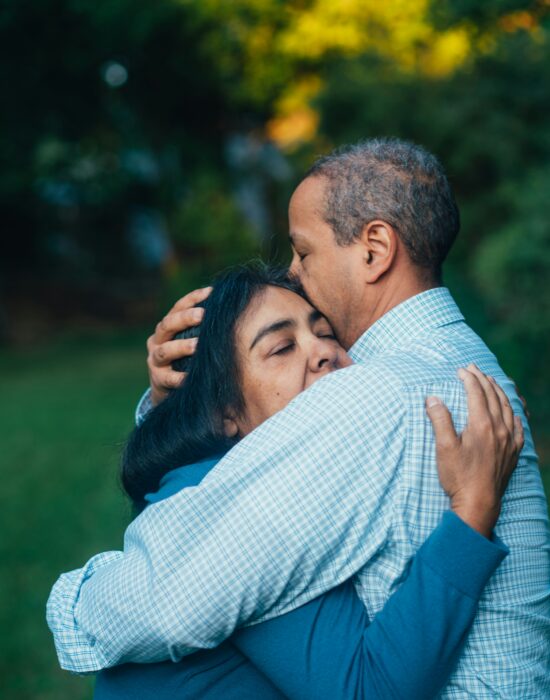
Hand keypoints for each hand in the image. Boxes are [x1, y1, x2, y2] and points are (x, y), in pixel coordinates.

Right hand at [146, 286, 211, 405]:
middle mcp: (157, 340)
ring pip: (165, 350)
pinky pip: (168, 378)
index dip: (192, 298)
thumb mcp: (189, 341)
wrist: (166, 388)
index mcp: (166, 327)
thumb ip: (201, 327)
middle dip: (185, 318)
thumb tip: (228, 308)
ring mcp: (155, 360)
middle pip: (167, 325)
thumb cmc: (185, 359)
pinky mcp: (158, 379)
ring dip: (182, 346)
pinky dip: (180, 377)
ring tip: (197, 345)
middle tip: (203, 315)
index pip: (177, 308)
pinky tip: (191, 376)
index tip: (210, 292)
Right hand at [426, 364, 524, 537]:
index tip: (460, 370)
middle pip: (493, 396)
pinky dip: (514, 413)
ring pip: (507, 408)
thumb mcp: (444, 447)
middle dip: (483, 379)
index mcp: (482, 425)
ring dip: (499, 392)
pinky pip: (519, 427)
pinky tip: (512, 412)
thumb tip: (432, 399)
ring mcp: (510, 441)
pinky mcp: (514, 452)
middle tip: (473, 369)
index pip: (476, 393)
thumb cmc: (459, 477)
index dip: (468, 379)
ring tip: (491, 382)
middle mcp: (499, 429)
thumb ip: (439, 420)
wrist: (479, 504)